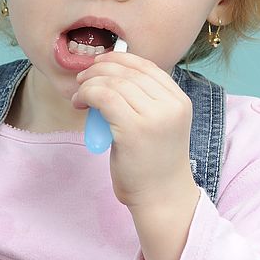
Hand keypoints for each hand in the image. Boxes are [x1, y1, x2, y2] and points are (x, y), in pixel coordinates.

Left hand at [72, 51, 197, 209]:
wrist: (161, 199)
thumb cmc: (153, 165)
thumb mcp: (159, 125)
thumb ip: (145, 101)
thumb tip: (109, 77)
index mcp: (179, 101)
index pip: (146, 66)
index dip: (118, 59)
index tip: (99, 66)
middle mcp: (170, 105)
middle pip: (128, 70)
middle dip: (99, 69)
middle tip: (82, 79)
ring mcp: (154, 117)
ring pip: (113, 82)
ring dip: (89, 84)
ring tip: (79, 97)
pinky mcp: (133, 129)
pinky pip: (103, 97)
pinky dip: (86, 94)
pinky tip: (79, 104)